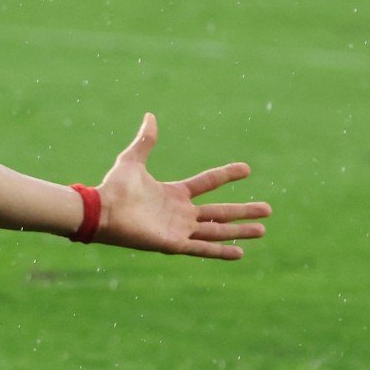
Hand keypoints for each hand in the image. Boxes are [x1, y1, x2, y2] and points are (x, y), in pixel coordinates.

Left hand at [95, 113, 270, 259]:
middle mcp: (180, 213)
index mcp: (174, 193)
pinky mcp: (173, 244)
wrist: (101, 210)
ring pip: (216, 231)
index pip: (207, 183)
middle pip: (219, 212)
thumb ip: (145, 141)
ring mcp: (178, 229)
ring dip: (239, 231)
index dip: (226, 175)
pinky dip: (220, 251)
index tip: (247, 168)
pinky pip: (201, 249)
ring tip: (262, 231)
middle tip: (268, 209)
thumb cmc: (113, 187)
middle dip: (243, 211)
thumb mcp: (132, 160)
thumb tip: (150, 116)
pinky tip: (240, 253)